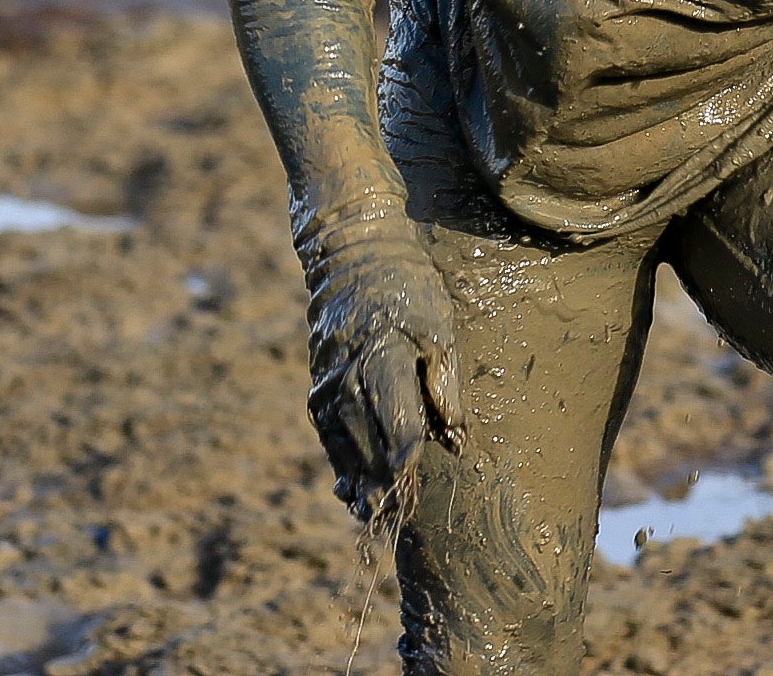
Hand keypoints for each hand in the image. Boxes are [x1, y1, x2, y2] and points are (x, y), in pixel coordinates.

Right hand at [304, 229, 467, 522]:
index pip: (395, 422)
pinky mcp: (317, 388)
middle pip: (364, 444)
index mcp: (382, 360)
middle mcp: (346, 378)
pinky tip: (348, 491)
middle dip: (381, 483)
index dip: (406, 458)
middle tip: (397, 517)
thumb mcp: (440, 328)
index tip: (414, 483)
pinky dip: (339, 465)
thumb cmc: (408, 289)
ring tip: (372, 516)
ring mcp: (326, 385)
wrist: (352, 255)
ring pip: (341, 446)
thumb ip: (446, 386)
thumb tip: (455, 440)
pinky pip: (326, 436)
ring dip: (357, 482)